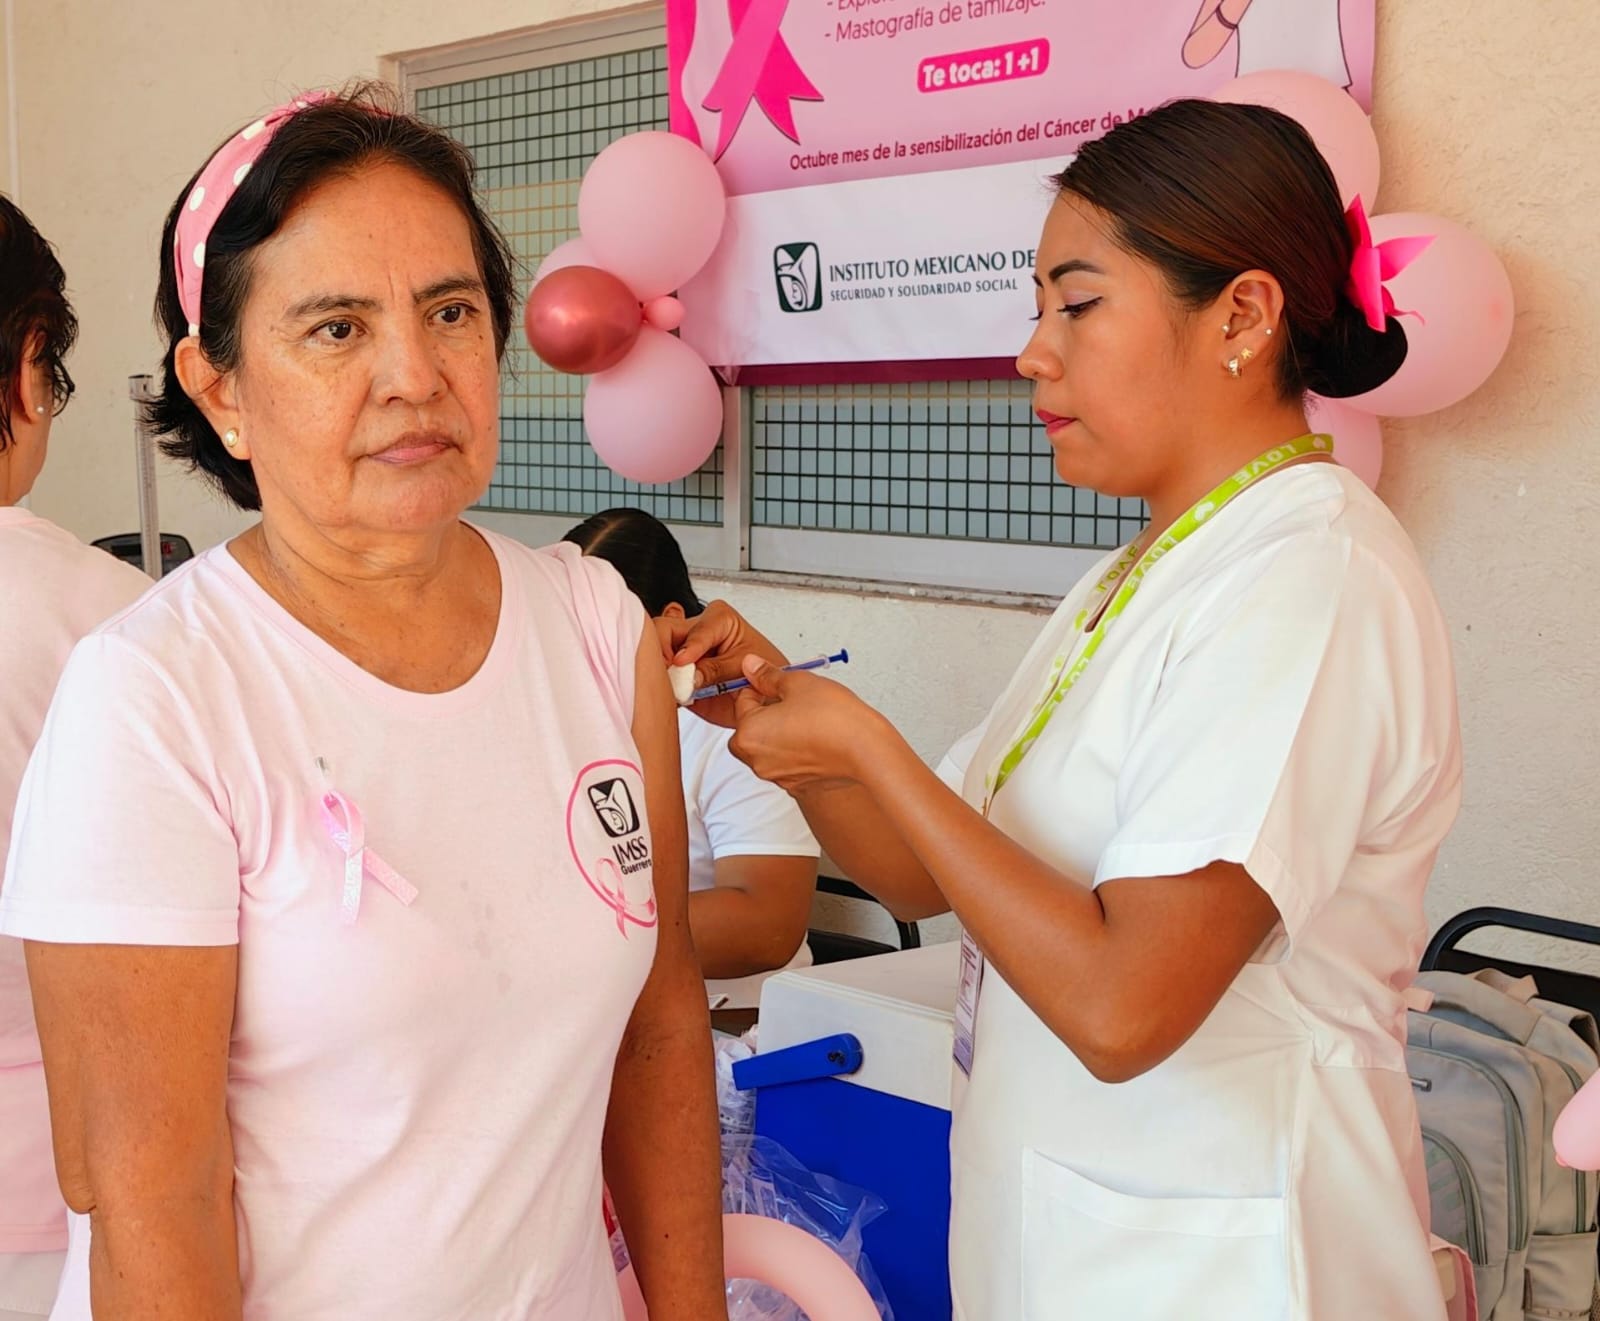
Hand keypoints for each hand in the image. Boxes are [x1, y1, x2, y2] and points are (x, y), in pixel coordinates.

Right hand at [655, 602, 789, 728]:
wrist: (767, 701)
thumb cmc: (763, 675)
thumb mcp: (742, 668)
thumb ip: (714, 670)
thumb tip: (688, 676)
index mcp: (718, 619)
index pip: (693, 628)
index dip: (688, 648)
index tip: (681, 662)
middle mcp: (696, 633)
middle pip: (663, 631)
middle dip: (662, 653)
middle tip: (668, 673)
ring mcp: (683, 654)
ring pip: (655, 653)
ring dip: (659, 670)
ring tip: (669, 686)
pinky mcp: (677, 677)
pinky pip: (659, 679)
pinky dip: (660, 688)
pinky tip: (669, 696)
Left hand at [728, 656, 889, 794]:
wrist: (867, 751)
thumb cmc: (834, 719)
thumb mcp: (797, 683)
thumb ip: (768, 675)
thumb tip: (750, 666)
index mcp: (748, 735)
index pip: (742, 701)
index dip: (761, 687)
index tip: (778, 684)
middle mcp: (757, 761)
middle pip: (750, 728)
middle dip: (765, 714)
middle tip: (792, 701)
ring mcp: (778, 777)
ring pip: (768, 747)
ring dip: (780, 733)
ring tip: (808, 719)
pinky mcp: (797, 786)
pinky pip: (787, 763)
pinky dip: (795, 751)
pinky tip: (816, 738)